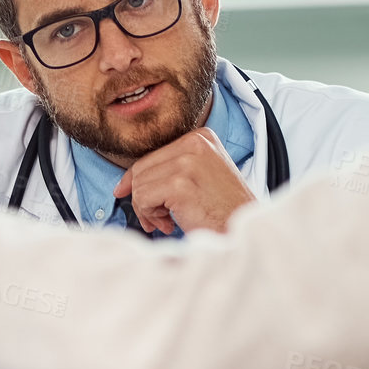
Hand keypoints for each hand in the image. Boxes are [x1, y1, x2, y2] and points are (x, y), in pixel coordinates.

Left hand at [113, 128, 256, 234]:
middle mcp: (195, 143)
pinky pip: (142, 198)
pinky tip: (169, 224)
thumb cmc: (223, 211)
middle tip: (159, 218)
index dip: (137, 180)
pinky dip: (149, 216)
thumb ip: (171, 170)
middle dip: (143, 198)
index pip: (152, 155)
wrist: (242, 231)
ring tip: (167, 222)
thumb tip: (126, 182)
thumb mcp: (200, 177)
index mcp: (201, 137)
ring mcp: (187, 162)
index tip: (134, 197)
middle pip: (141, 169)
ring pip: (139, 184)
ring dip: (147, 210)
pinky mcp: (180, 183)